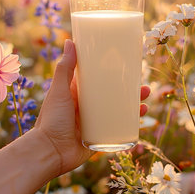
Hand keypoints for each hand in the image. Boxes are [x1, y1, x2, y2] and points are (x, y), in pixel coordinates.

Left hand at [34, 39, 149, 174]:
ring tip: (145, 100)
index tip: (126, 64)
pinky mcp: (99, 136)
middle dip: (129, 89)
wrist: (49, 152)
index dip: (112, 71)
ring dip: (133, 105)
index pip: (97, 78)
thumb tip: (70, 41)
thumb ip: (65, 68)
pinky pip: (118, 128)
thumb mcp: (59, 91)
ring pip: (118, 111)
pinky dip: (130, 123)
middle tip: (142, 84)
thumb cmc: (50, 120)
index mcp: (77, 93)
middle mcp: (87, 106)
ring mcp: (94, 122)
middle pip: (113, 94)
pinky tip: (140, 119)